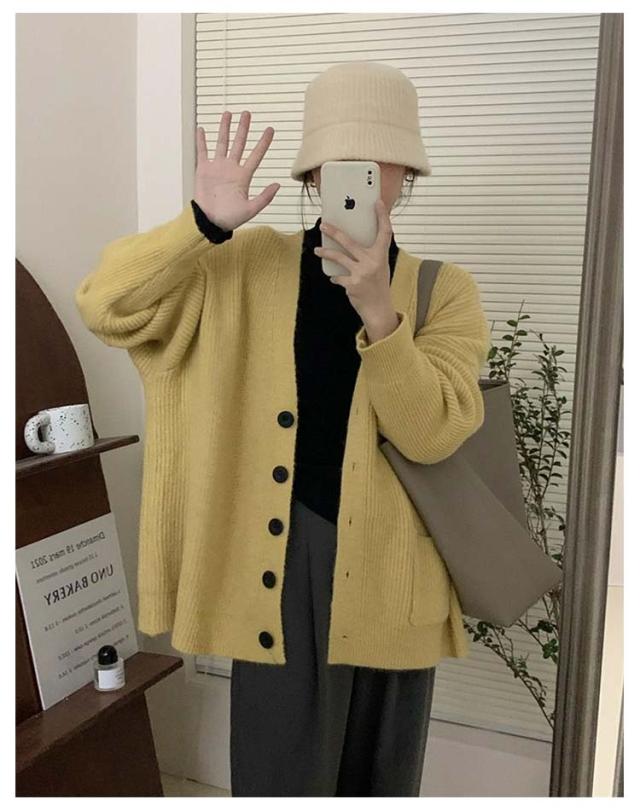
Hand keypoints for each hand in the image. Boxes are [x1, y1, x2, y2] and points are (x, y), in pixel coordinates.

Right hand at [194, 111, 279, 230]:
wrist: (210, 222)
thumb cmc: (230, 219)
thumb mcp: (251, 209)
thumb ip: (264, 197)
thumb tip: (278, 185)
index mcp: (243, 177)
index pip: (256, 155)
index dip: (263, 142)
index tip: (270, 129)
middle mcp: (231, 169)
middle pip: (239, 143)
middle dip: (243, 128)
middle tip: (247, 113)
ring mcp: (217, 168)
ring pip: (222, 143)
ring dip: (225, 129)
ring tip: (228, 114)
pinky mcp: (204, 170)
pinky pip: (203, 152)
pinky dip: (202, 140)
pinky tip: (203, 129)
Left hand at [313, 198, 396, 324]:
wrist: (379, 309)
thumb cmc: (378, 286)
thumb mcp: (380, 266)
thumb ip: (371, 254)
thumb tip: (353, 242)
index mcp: (381, 255)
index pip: (384, 232)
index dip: (382, 216)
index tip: (378, 203)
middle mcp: (372, 262)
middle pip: (350, 242)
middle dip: (335, 232)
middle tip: (323, 225)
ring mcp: (361, 273)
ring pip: (339, 257)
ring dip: (326, 253)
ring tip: (317, 250)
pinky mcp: (352, 284)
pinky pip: (338, 276)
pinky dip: (336, 277)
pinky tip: (335, 278)